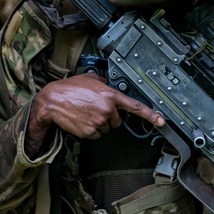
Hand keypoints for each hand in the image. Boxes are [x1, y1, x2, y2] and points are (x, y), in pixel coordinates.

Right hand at [25, 72, 164, 157]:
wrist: (53, 101)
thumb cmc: (69, 88)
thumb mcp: (91, 79)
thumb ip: (104, 84)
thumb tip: (109, 86)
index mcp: (110, 95)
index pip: (135, 106)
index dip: (150, 114)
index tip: (161, 121)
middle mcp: (107, 109)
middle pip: (116, 121)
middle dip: (108, 117)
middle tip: (93, 109)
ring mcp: (99, 122)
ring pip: (105, 129)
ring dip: (98, 123)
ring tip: (84, 113)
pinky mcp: (90, 132)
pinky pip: (96, 135)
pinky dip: (89, 130)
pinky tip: (81, 120)